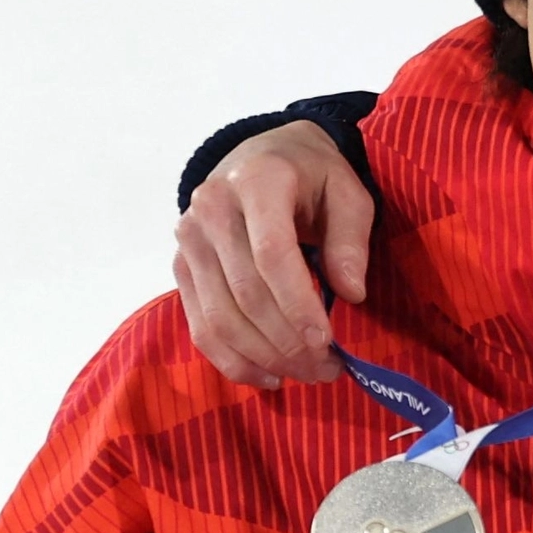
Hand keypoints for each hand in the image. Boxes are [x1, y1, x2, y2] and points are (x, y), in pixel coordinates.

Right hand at [175, 122, 371, 387]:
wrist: (262, 156)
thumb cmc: (312, 177)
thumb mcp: (348, 192)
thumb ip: (351, 239)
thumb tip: (351, 294)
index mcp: (257, 180)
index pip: (271, 254)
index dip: (298, 304)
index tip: (326, 341)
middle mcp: (212, 208)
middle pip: (245, 292)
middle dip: (288, 341)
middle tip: (328, 368)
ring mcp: (188, 239)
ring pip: (220, 317)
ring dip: (265, 357)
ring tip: (308, 373)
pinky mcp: (180, 267)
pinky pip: (201, 326)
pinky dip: (233, 360)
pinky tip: (269, 377)